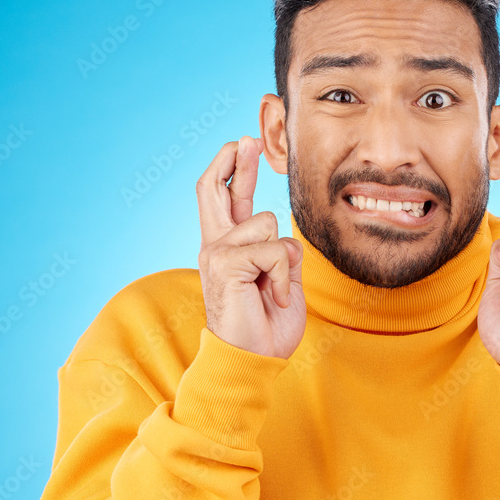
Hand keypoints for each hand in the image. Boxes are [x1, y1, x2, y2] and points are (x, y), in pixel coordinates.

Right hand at [195, 136, 305, 358]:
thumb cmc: (267, 326)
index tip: (246, 144)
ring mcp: (215, 252)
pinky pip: (273, 249)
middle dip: (234, 160)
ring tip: (275, 290)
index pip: (225, 197)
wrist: (252, 360)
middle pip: (214, 188)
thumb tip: (285, 234)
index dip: (234, 168)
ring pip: (266, 222)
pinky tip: (275, 297)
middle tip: (248, 138)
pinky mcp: (222, 263)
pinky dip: (284, 276)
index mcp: (229, 248)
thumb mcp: (282, 280)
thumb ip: (281, 252)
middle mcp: (215, 245)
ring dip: (285, 259)